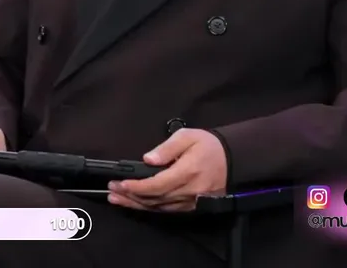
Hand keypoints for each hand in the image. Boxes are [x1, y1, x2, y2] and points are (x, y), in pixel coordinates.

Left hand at [107, 128, 227, 211]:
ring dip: (137, 205)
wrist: (234, 160)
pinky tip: (137, 204)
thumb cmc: (208, 145)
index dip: (136, 187)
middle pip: (155, 199)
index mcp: (187, 172)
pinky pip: (168, 210)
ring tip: (117, 200)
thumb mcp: (187, 137)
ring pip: (160, 207)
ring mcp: (191, 201)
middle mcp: (188, 190)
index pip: (157, 185)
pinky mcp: (193, 206)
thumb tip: (147, 159)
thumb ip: (166, 148)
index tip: (120, 183)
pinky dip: (151, 208)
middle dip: (131, 196)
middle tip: (111, 191)